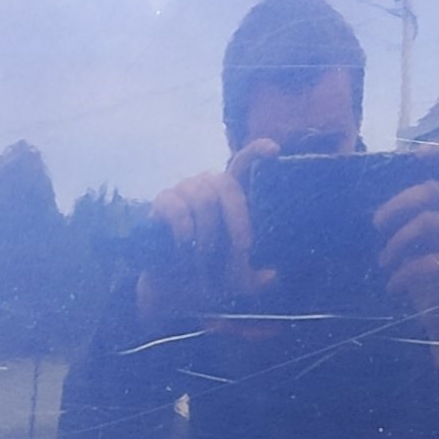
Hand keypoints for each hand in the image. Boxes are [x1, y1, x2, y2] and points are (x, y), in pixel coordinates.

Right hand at [137, 139, 277, 326]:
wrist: (174, 289)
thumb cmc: (213, 275)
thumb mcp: (241, 282)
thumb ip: (259, 280)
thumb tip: (273, 276)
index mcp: (232, 195)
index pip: (245, 162)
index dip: (258, 151)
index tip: (275, 150)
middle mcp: (209, 186)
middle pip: (227, 183)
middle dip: (239, 218)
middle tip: (243, 249)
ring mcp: (185, 190)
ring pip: (204, 199)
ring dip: (209, 235)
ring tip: (205, 260)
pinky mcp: (163, 202)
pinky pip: (178, 207)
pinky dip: (186, 230)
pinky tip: (185, 247)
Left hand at [374, 147, 438, 363]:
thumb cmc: (427, 271)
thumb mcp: (415, 237)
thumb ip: (407, 212)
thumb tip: (372, 198)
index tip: (416, 157)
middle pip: (431, 189)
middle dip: (396, 205)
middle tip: (376, 224)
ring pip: (426, 221)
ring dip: (396, 244)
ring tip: (383, 262)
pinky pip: (428, 260)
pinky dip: (404, 274)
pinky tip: (394, 286)